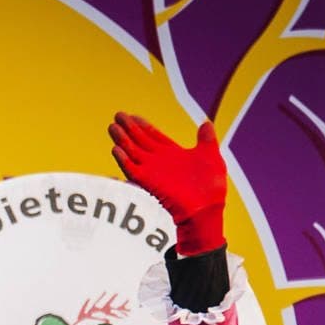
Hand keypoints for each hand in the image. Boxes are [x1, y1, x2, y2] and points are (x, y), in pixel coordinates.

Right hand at [107, 112, 227, 254]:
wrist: (206, 210)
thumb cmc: (211, 187)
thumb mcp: (211, 156)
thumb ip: (206, 140)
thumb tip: (206, 123)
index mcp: (173, 154)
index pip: (154, 137)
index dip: (143, 126)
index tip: (133, 116)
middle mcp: (160, 162)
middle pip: (140, 141)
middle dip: (128, 129)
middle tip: (118, 115)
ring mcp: (153, 172)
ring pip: (133, 152)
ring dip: (122, 140)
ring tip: (112, 127)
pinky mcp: (148, 182)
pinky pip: (132, 170)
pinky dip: (123, 160)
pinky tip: (116, 149)